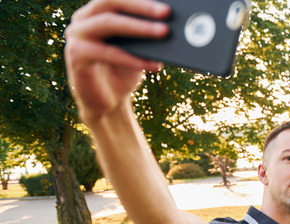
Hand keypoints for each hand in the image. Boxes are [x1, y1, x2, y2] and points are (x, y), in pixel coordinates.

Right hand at [64, 0, 170, 122]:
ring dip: (139, 27)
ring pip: (109, 23)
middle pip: (110, 2)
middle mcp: (83, 18)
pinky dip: (133, 59)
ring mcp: (76, 35)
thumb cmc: (124, 72)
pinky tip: (155, 64)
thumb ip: (147, 34)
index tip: (165, 4)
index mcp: (97, 11)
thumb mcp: (139, 50)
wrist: (107, 102)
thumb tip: (169, 23)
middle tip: (166, 12)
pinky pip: (108, 53)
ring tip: (164, 33)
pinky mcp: (75, 55)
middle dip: (140, 6)